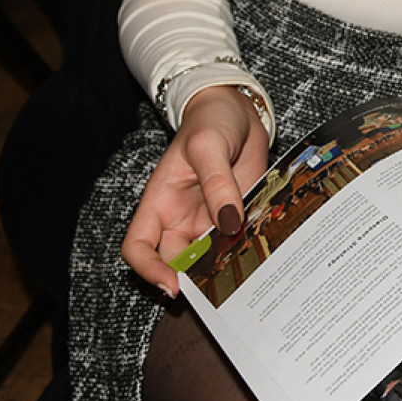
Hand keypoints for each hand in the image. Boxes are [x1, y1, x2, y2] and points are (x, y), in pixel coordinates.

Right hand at [120, 84, 271, 294]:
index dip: (148, 269)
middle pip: (177, 263)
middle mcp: (181, 219)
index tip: (172, 284)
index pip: (138, 247)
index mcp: (160, 203)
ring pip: (210, 259)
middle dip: (194, 278)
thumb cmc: (210, 122)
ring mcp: (209, 221)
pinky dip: (247, 252)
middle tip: (219, 288)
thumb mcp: (208, 146)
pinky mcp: (237, 219)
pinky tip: (263, 254)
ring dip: (224, 269)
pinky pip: (238, 244)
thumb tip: (228, 222)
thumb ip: (217, 183)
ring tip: (245, 274)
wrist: (238, 112)